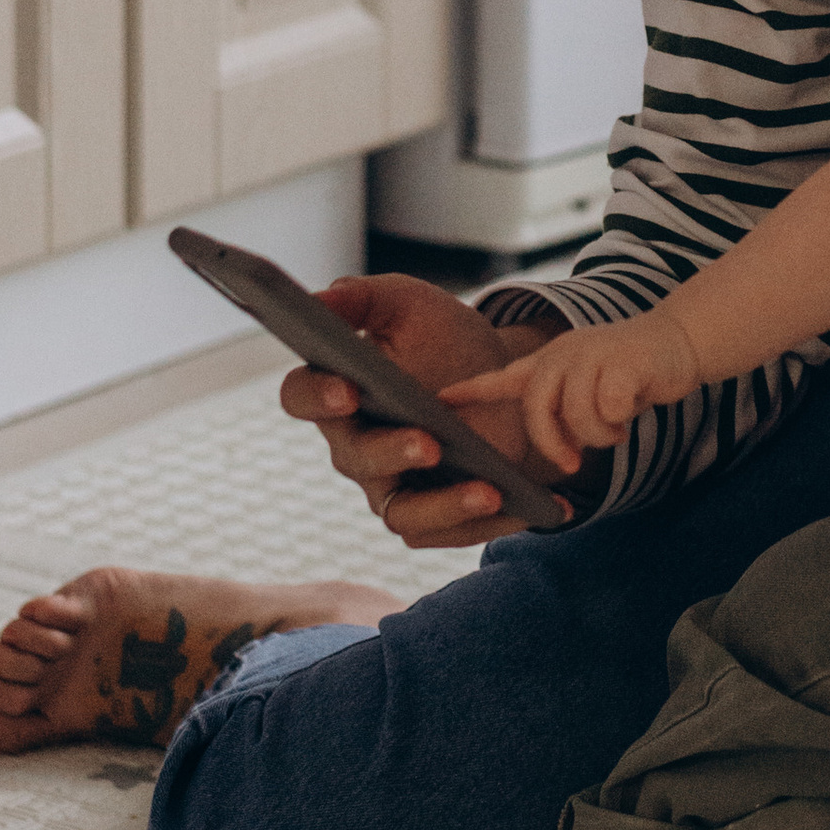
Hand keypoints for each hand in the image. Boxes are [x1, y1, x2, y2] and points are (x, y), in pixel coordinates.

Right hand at [278, 272, 554, 552]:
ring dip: (445, 505)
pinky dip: (490, 524)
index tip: (348, 389)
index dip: (318, 396)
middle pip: (357, 459)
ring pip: (402, 512)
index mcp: (337, 390)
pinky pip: (451, 532)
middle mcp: (355, 446)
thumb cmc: (442, 338)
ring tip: (490, 490)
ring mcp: (391, 487)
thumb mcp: (408, 304)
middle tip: (430, 443)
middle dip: (392, 452)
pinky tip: (527, 507)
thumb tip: (321, 297)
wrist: (499, 374)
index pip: (303, 396)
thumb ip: (362, 296)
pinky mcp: (432, 515)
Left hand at [486, 317, 699, 471]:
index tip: (439, 400)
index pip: (503, 377)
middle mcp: (565, 353)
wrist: (680, 341)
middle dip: (552, 443)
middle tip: (571, 463)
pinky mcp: (623, 361)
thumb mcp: (589, 387)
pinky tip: (630, 415)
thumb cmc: (630, 373)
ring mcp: (593, 354)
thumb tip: (558, 449)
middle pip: (538, 406)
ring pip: (578, 414)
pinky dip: (619, 422)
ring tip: (614, 431)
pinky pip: (609, 409)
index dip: (471, 391)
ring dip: (598, 435)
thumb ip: (566, 410)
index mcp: (551, 361)